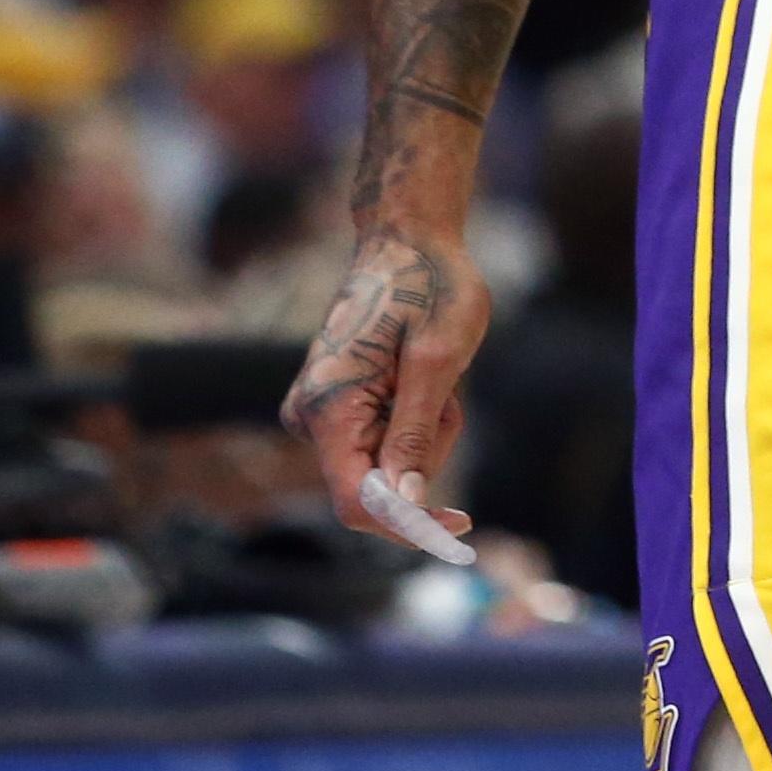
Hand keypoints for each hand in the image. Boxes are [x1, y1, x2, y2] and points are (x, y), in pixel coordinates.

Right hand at [283, 222, 488, 560]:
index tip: (460, 530)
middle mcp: (311, 418)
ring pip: (391, 465)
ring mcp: (324, 414)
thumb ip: (415, 436)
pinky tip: (425, 378)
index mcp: (327, 408)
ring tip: (438, 378)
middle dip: (427, 455)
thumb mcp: (436, 361)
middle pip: (380, 486)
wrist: (410, 241)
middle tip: (450, 398)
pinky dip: (420, 421)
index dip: (407, 525)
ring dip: (429, 433)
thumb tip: (403, 506)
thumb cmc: (429, 287)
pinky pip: (390, 442)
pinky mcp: (341, 408)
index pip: (358, 501)